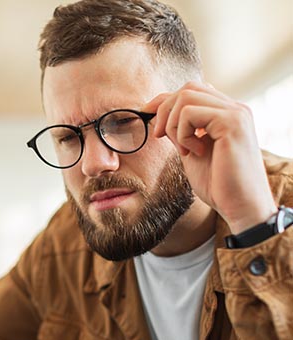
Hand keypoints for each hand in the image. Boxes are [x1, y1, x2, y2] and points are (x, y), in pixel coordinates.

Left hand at [143, 81, 276, 233]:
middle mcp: (234, 108)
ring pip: (186, 96)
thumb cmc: (219, 185)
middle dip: (164, 110)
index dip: (164, 100)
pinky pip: (190, 112)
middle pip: (187, 88)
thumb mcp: (192, 153)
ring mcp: (235, 113)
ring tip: (184, 150)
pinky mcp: (232, 122)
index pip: (192, 90)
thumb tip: (159, 116)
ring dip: (173, 125)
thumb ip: (180, 132)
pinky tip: (194, 152)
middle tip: (160, 136)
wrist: (240, 205)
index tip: (145, 113)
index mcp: (226, 114)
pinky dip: (182, 133)